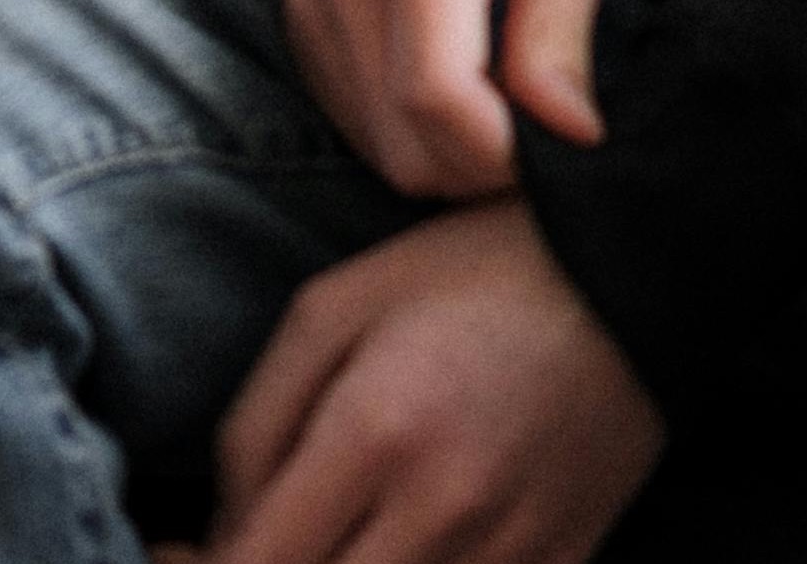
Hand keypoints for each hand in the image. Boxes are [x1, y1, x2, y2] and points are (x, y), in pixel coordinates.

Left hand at [156, 201, 658, 563]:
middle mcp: (445, 510)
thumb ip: (256, 426)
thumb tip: (220, 530)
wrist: (634, 271)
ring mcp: (512, 551)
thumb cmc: (468, 275)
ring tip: (309, 546)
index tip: (173, 551)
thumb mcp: (334, 309)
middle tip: (236, 551)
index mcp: (375, 435)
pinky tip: (382, 555)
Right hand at [279, 0, 613, 200]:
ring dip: (448, 155)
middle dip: (483, 167)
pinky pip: (357, 124)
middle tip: (536, 127)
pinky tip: (450, 85)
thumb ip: (561, 30)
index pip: (439, 96)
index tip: (556, 138)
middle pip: (406, 145)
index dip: (505, 151)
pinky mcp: (296, 29)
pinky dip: (410, 131)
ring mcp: (307, 5)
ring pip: (381, 149)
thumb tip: (570, 137)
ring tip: (497, 102)